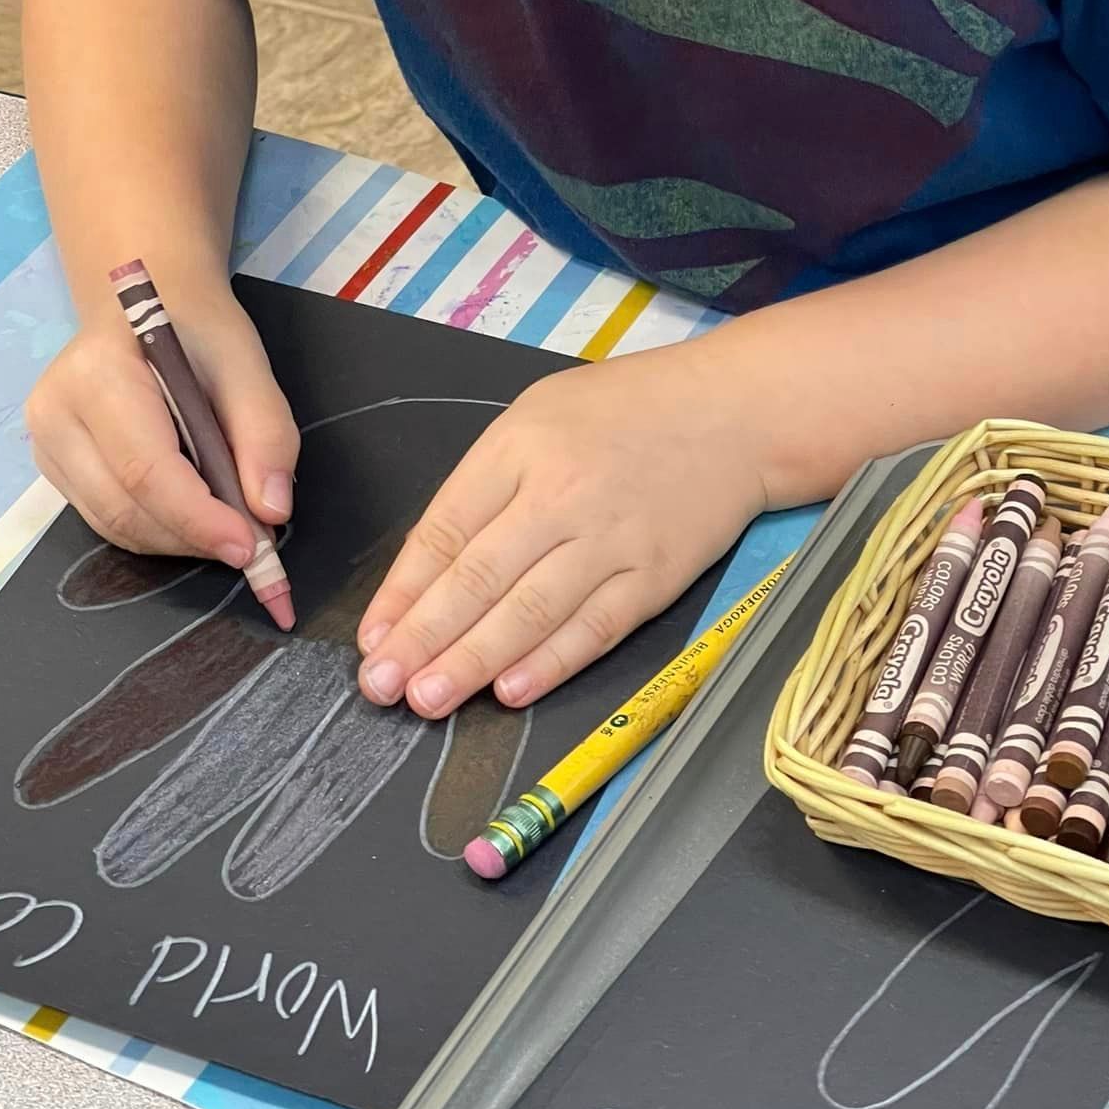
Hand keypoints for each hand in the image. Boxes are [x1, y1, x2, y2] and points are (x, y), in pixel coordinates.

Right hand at [24, 282, 299, 566]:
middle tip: (253, 543)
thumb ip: (266, 436)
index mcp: (97, 374)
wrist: (147, 314)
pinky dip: (157, 530)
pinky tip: (193, 514)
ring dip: (178, 540)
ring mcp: (45, 443)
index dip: (199, 517)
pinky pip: (105, 520)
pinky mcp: (52, 466)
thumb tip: (271, 510)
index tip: (251, 546)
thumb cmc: (197, 335)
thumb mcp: (247, 367)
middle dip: (194, 536)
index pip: (145, 468)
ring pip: (114, 525)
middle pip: (125, 507)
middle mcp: (55, 412)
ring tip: (228, 527)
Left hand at [355, 346, 769, 716]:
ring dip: (474, 661)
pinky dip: (552, 662)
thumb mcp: (539, 416)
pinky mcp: (656, 575)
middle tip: (382, 685)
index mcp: (520, 448)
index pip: (445, 530)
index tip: (374, 638)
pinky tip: (511, 690)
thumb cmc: (627, 411)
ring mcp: (611, 539)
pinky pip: (595, 628)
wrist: (734, 412)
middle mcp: (561, 495)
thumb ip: (486, 483)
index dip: (403, 592)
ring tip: (428, 698)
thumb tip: (432, 567)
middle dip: (423, 638)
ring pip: (530, 611)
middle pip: (478, 577)